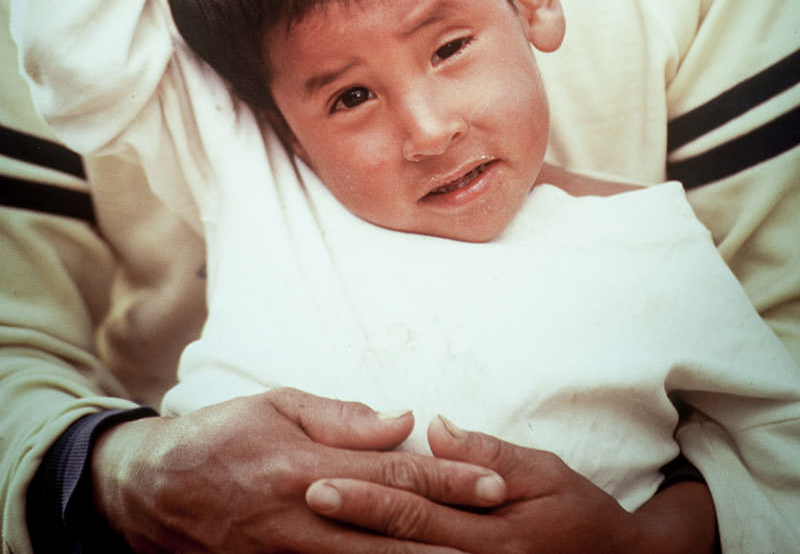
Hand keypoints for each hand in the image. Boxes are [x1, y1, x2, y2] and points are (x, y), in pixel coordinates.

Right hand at [90, 389, 505, 553]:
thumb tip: (403, 420)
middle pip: (393, 530)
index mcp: (305, 466)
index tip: (493, 482)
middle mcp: (303, 518)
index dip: (447, 478)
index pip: (393, 472)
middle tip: (502, 530)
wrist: (155, 491)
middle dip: (452, 532)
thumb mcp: (277, 404)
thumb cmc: (222, 435)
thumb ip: (341, 418)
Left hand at [306, 415, 718, 553]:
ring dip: (355, 552)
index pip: (416, 509)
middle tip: (300, 502)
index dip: (366, 494)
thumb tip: (433, 427)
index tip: (320, 479)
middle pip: (399, 543)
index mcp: (491, 531)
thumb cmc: (579, 511)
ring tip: (304, 538)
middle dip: (347, 523)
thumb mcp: (545, 471)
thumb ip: (488, 451)